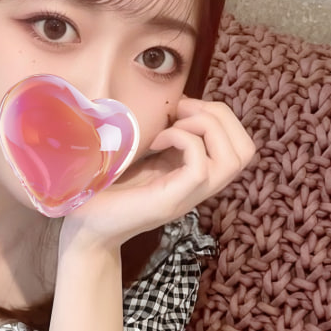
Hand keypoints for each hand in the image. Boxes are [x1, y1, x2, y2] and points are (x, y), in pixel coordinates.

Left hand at [61, 96, 255, 249]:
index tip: (182, 107)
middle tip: (182, 111)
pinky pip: (201, 166)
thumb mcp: (139, 154)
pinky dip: (183, 140)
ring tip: (173, 125)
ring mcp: (188, 196)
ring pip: (234, 159)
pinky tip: (156, 141)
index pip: (240, 145)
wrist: (85, 228)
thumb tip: (166, 102)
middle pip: (245, 150)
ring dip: (207, 128)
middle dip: (220, 116)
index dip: (220, 116)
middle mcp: (199, 187)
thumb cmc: (104, 190)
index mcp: (194, 174)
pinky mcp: (172, 201)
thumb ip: (159, 135)